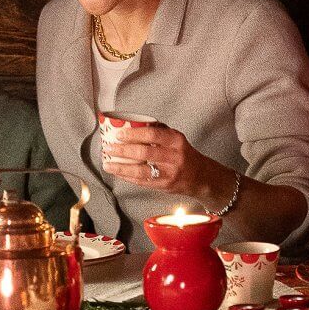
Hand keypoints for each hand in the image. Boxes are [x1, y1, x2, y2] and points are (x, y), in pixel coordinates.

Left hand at [102, 123, 216, 197]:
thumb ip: (159, 132)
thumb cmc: (186, 156)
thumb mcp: (178, 140)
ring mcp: (168, 173)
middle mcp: (174, 157)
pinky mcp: (164, 186)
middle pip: (144, 152)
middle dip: (122, 150)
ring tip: (107, 163)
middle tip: (109, 147)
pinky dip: (126, 176)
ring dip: (120, 167)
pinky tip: (118, 172)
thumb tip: (135, 124)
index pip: (152, 134)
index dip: (133, 134)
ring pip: (140, 170)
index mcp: (176, 141)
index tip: (119, 134)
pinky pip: (141, 181)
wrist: (201, 177)